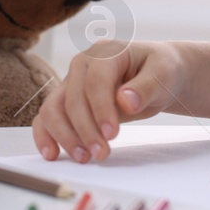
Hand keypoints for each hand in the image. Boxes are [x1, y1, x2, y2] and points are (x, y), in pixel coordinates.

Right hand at [32, 40, 186, 163]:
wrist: (158, 75)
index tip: (112, 134)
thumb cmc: (161, 71)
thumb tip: (125, 101)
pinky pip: (47, 117)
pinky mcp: (66, 100)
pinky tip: (53, 154)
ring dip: (64, 135)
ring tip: (84, 158)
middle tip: (101, 154)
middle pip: (72, 98)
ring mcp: (71, 81)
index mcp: (106, 51)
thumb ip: (146, 87)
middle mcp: (83, 64)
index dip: (101, 109)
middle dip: (85, 130)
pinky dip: (46, 134)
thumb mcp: (163, 74)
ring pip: (53, 108)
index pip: (96, 81)